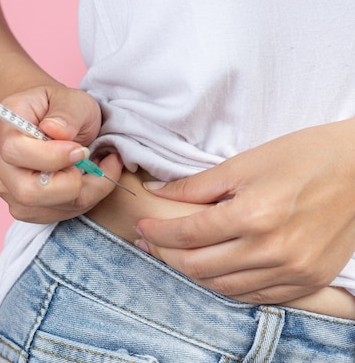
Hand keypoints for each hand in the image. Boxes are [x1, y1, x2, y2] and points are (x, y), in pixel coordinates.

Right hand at [0, 84, 122, 222]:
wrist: (54, 123)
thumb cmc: (61, 108)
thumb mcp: (72, 99)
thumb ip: (67, 112)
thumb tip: (57, 131)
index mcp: (4, 125)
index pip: (16, 152)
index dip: (52, 157)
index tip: (80, 149)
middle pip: (28, 192)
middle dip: (70, 184)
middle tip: (88, 163)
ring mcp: (6, 187)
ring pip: (44, 209)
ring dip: (82, 194)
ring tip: (96, 168)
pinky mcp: (21, 207)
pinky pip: (54, 216)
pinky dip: (79, 201)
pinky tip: (87, 180)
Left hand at [135, 119, 354, 303]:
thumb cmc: (303, 156)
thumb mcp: (244, 163)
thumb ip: (196, 185)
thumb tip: (156, 192)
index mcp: (254, 214)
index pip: (188, 234)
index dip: (157, 232)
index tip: (142, 226)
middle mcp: (272, 249)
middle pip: (199, 266)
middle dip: (166, 254)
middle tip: (151, 242)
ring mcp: (293, 269)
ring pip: (223, 286)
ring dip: (192, 273)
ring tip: (177, 255)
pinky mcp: (308, 278)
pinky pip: (255, 295)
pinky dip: (227, 285)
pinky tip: (214, 270)